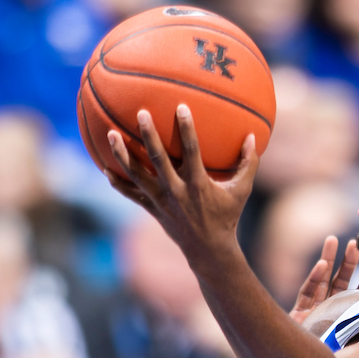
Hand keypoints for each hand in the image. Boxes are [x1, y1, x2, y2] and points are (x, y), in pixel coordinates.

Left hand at [105, 106, 256, 264]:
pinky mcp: (153, 209)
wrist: (209, 251)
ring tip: (111, 135)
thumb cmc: (227, 217)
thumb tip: (254, 136)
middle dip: (149, 136)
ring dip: (123, 155)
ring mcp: (162, 201)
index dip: (186, 129)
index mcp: (198, 184)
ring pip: (138, 175)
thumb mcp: (241, 191)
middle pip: (159, 160)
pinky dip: (118, 183)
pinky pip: (131, 194)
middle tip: (140, 113)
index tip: (180, 106)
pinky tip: (105, 168)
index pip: (191, 151)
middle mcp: (177, 191)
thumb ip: (249, 164)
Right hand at [289, 236, 358, 325]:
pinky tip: (322, 264)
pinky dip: (314, 277)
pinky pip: (307, 292)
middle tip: (354, 243)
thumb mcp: (357, 344)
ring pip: (321, 282)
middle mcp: (329, 315)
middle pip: (339, 284)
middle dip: (346, 263)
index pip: (356, 298)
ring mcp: (312, 313)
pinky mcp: (298, 314)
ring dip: (327, 260)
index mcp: (344, 320)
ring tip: (333, 239)